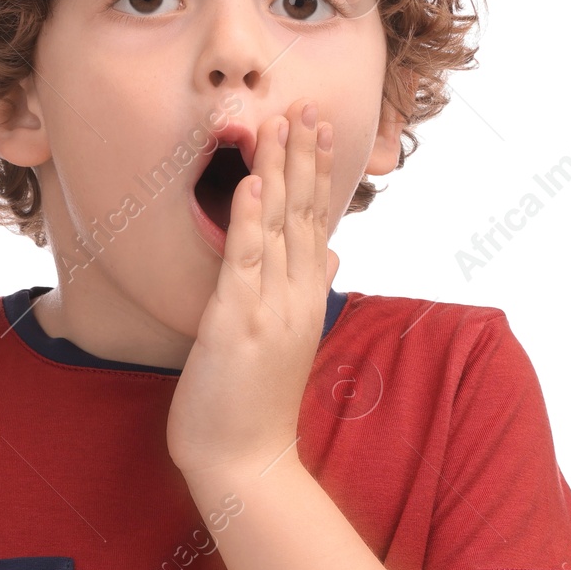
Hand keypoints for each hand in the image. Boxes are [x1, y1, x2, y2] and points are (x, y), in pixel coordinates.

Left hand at [166, 97, 339, 481]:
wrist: (247, 464)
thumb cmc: (254, 404)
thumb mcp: (287, 340)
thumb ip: (308, 290)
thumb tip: (333, 254)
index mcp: (306, 297)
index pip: (315, 220)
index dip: (317, 172)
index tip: (319, 127)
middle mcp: (296, 296)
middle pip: (305, 213)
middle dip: (305, 157)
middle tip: (308, 105)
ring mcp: (270, 308)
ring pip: (280, 227)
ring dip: (280, 172)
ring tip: (282, 124)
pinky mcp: (237, 323)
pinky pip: (245, 262)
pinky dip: (249, 220)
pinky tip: (252, 184)